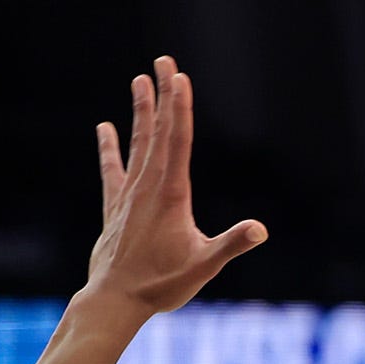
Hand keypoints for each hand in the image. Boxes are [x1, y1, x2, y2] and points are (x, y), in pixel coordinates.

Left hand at [80, 56, 265, 322]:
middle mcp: (148, 188)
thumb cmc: (161, 286)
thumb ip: (231, 244)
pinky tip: (104, 128)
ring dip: (141, 113)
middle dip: (163, 95)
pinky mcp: (115, 210)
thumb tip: (260, 229)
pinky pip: (112, 172)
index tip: (179, 77)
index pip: (178, 141)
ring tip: (139, 80)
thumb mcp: (203, 266)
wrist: (114, 303)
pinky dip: (109, 149)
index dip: (180, 107)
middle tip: (163, 60)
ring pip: (136, 145)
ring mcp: (129, 197)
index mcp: (171, 194)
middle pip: (158, 132)